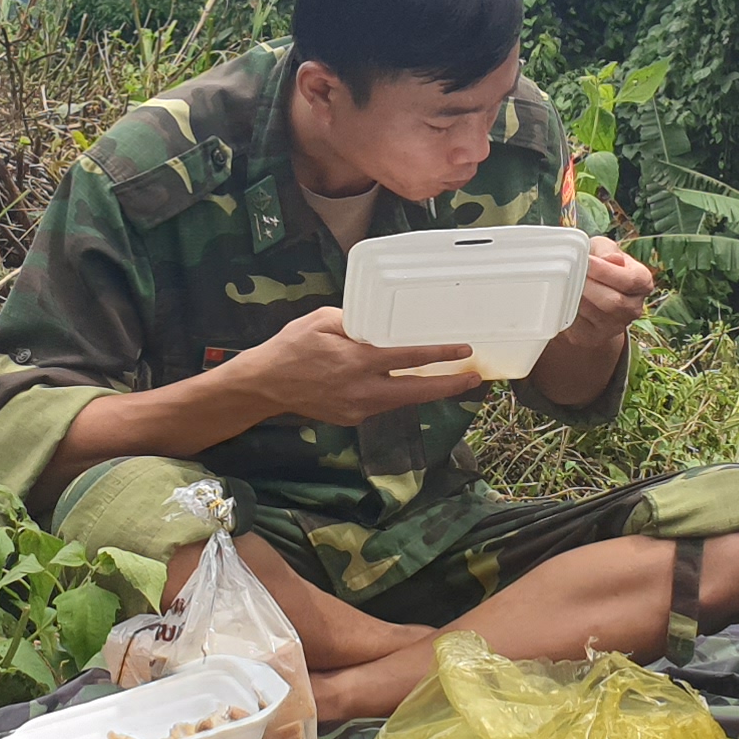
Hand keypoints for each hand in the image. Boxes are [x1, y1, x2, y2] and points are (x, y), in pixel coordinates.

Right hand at [226, 304, 484, 424]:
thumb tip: (379, 324)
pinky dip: (397, 393)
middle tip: (473, 379)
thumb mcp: (322, 321)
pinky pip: (382, 404)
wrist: (265, 386)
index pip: (408, 358)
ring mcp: (357, 408)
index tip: (463, 350)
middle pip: (417, 392)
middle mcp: (362, 389)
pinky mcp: (351, 418)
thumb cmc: (291, 347)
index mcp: (357, 361)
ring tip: (449, 380)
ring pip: (402, 400)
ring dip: (426, 391)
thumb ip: (354, 323)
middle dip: (449, 387)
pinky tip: (406, 384)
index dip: (439, 354)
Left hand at [558, 236, 658, 345]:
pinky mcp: (592, 337)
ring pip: (593, 314)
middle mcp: (633, 308)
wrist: (590, 293)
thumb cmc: (599, 265)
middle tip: (570, 272)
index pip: (630, 280)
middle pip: (613, 302)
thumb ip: (607, 250)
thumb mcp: (604, 249)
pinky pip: (578, 326)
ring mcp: (614, 327)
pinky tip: (561, 297)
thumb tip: (611, 259)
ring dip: (576, 297)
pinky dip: (568, 310)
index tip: (586, 260)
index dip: (606, 271)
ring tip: (563, 282)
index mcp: (642, 283)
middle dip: (588, 285)